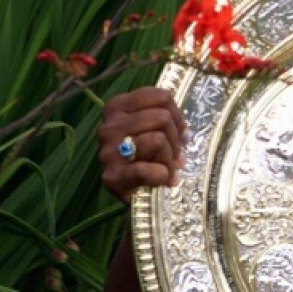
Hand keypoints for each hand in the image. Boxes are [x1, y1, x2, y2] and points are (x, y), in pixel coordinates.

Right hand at [97, 88, 185, 202]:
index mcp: (117, 107)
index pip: (161, 97)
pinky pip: (148, 169)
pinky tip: (162, 179)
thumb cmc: (146, 156)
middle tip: (174, 154)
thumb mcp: (153, 129)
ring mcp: (107, 151)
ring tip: (167, 167)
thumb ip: (167, 121)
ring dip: (170, 158)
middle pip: (162, 117)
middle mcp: (109, 126)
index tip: (178, 131)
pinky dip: (162, 175)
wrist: (133, 194)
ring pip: (158, 139)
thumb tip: (185, 134)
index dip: (177, 115)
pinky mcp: (112, 177)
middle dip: (175, 138)